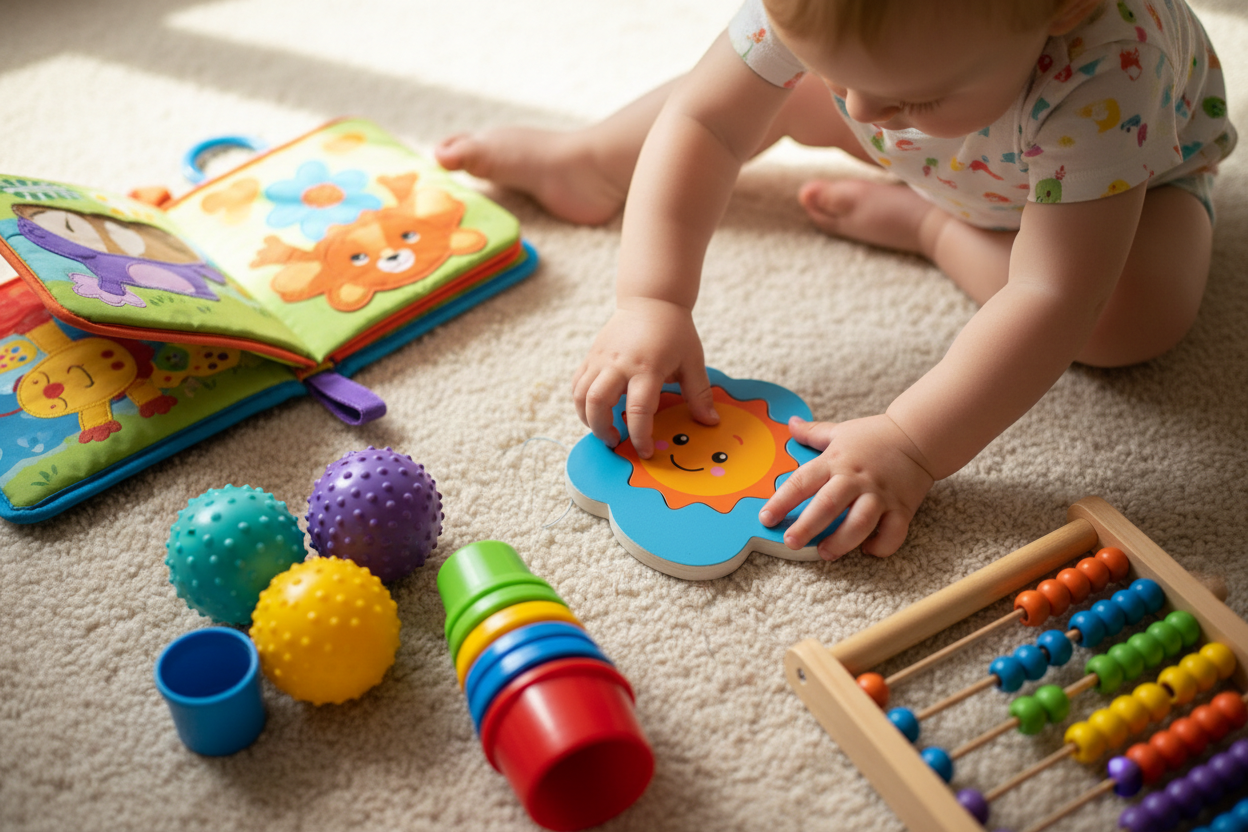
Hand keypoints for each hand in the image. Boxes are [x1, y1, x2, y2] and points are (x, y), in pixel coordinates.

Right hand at [572, 297, 717, 456]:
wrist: (651, 300)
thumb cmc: (675, 332)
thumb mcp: (693, 361)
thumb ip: (699, 394)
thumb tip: (710, 422)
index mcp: (647, 368)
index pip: (638, 410)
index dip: (640, 437)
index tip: (645, 451)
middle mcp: (619, 364)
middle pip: (597, 404)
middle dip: (602, 430)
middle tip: (615, 441)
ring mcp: (601, 359)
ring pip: (580, 395)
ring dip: (587, 419)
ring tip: (602, 429)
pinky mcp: (591, 355)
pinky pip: (577, 383)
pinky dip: (580, 402)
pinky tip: (594, 410)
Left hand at [758, 414, 933, 558]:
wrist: (919, 436)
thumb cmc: (875, 436)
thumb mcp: (840, 431)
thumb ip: (813, 433)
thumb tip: (789, 423)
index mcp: (835, 461)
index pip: (802, 481)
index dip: (781, 501)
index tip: (766, 518)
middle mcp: (855, 479)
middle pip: (828, 505)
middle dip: (807, 526)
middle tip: (791, 542)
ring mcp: (880, 495)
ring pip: (860, 523)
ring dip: (842, 541)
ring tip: (825, 553)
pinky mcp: (902, 508)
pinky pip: (892, 533)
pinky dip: (880, 546)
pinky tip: (866, 551)